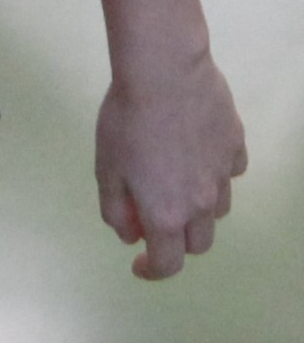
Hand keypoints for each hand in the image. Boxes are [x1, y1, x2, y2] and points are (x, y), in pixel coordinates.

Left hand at [95, 52, 247, 280]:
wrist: (164, 72)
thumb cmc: (126, 121)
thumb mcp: (106, 171)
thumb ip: (116, 211)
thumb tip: (131, 235)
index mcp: (167, 214)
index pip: (168, 264)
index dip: (152, 270)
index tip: (139, 262)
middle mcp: (201, 202)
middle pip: (198, 244)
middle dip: (177, 242)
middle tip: (155, 220)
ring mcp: (224, 174)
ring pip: (218, 211)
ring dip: (197, 209)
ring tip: (174, 181)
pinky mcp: (236, 145)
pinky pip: (230, 172)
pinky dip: (215, 173)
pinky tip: (197, 152)